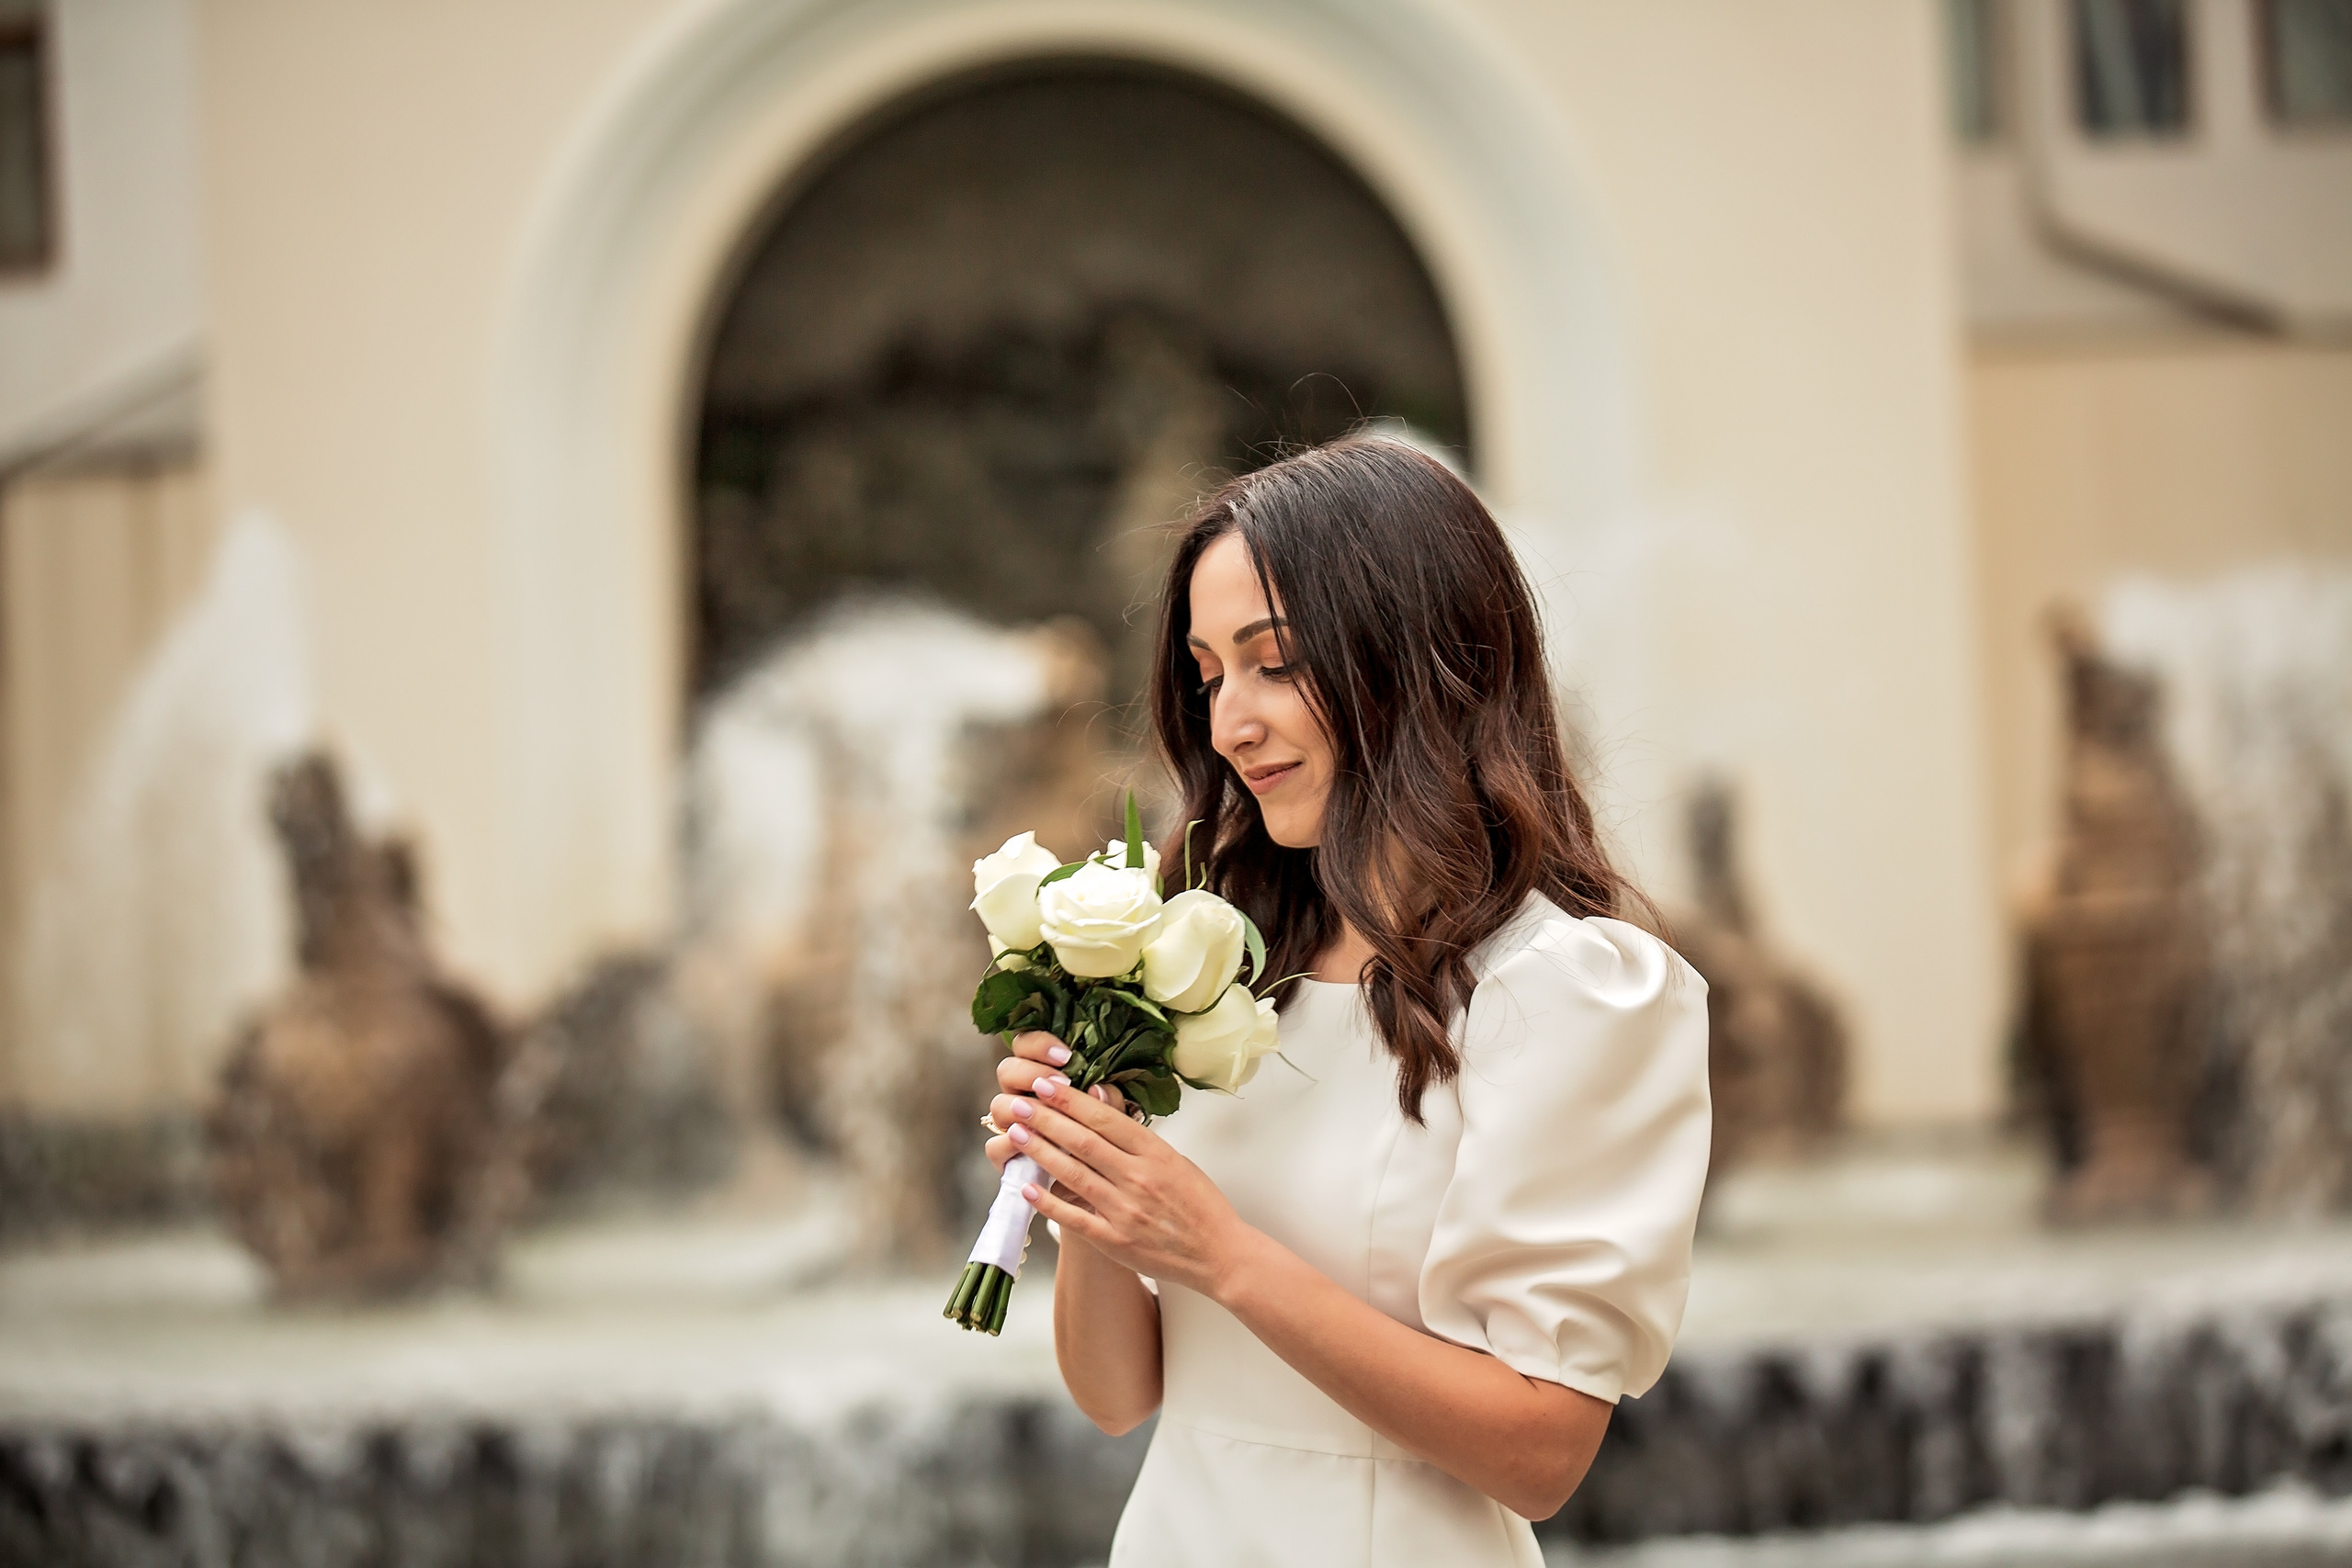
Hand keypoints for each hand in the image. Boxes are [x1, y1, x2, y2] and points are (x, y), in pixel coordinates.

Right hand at [985, 1030, 1119, 1172]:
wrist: (1094, 1186)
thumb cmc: (1103, 1144)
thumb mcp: (1114, 1120)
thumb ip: (1110, 1102)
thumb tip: (1099, 1089)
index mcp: (1044, 1076)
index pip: (1027, 1044)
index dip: (1040, 1044)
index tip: (1066, 1056)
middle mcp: (1023, 1096)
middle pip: (1006, 1069)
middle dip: (1031, 1071)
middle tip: (1060, 1082)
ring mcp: (1011, 1126)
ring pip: (998, 1105)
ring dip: (1021, 1106)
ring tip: (1047, 1113)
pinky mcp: (1006, 1157)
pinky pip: (995, 1146)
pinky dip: (1011, 1144)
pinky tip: (1030, 1143)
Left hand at [1007, 1075, 1253, 1297]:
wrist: (1219, 1254)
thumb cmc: (1200, 1205)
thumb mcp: (1176, 1160)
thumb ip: (1138, 1138)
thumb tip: (1102, 1106)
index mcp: (1156, 1153)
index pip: (1105, 1119)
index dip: (1070, 1100)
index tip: (1045, 1084)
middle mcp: (1139, 1178)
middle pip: (1083, 1142)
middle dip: (1046, 1119)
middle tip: (1018, 1103)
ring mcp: (1126, 1211)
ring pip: (1073, 1175)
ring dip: (1040, 1152)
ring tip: (1016, 1133)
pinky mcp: (1116, 1241)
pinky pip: (1075, 1219)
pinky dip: (1048, 1203)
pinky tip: (1026, 1188)